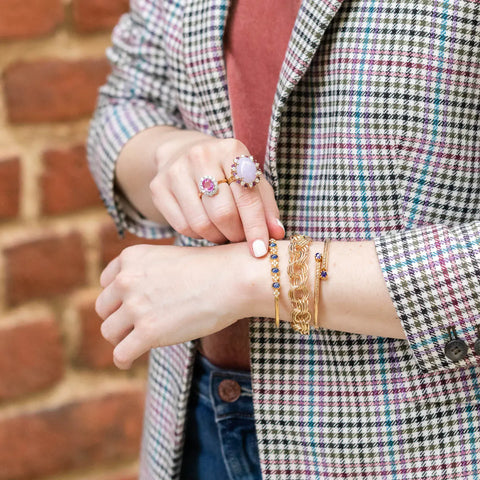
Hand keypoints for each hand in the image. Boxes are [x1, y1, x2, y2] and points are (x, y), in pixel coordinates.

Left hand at [95, 243, 255, 368]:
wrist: (232, 279)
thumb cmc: (212, 269)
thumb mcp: (170, 259)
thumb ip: (148, 274)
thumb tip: (136, 300)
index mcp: (131, 257)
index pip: (107, 282)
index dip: (118, 297)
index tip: (130, 306)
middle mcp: (126, 279)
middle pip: (104, 308)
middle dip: (118, 318)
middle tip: (136, 326)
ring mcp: (135, 306)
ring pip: (109, 331)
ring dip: (121, 338)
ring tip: (137, 341)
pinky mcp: (147, 332)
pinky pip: (121, 354)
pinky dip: (123, 360)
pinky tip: (130, 360)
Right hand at [149, 135, 284, 256]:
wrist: (183, 153)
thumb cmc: (227, 172)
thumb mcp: (251, 181)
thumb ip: (266, 207)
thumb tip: (277, 234)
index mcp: (231, 149)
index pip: (246, 197)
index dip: (255, 227)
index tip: (260, 251)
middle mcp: (201, 155)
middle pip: (223, 214)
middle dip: (235, 234)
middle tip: (239, 238)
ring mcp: (175, 171)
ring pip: (201, 224)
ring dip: (217, 237)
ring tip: (223, 232)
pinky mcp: (158, 187)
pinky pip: (182, 226)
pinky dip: (198, 234)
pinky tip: (205, 225)